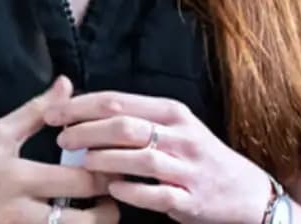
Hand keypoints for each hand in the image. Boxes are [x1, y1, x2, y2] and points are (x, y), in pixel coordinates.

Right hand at [0, 76, 117, 222]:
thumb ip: (35, 112)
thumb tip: (65, 84)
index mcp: (20, 176)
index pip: (83, 181)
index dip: (108, 176)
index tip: (114, 167)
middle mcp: (22, 213)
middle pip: (89, 222)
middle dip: (109, 211)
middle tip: (111, 199)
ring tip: (92, 215)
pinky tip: (66, 223)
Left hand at [46, 91, 272, 223]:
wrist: (247, 192)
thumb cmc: (196, 154)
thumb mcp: (171, 126)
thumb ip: (132, 116)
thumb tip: (78, 107)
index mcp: (171, 112)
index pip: (117, 100)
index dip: (80, 106)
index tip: (53, 113)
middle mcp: (181, 136)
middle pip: (124, 125)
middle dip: (86, 131)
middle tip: (61, 139)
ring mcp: (188, 168)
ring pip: (140, 157)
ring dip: (104, 159)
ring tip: (81, 162)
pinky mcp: (193, 200)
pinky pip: (157, 194)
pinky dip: (131, 190)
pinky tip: (112, 188)